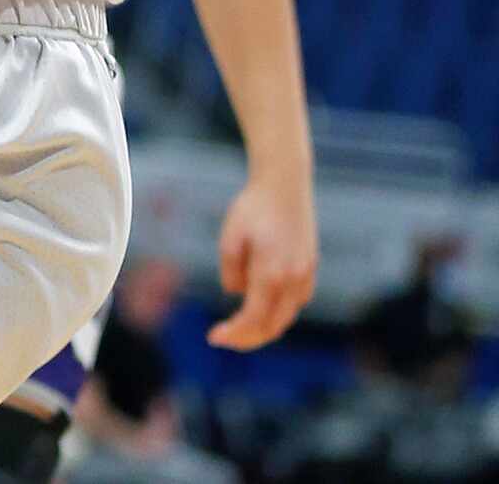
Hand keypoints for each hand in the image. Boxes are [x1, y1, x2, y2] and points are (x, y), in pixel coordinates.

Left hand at [206, 174, 317, 348]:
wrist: (285, 186)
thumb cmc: (253, 208)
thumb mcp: (230, 237)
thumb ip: (231, 270)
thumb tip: (236, 293)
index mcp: (272, 274)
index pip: (253, 318)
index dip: (234, 334)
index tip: (213, 337)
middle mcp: (294, 281)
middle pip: (272, 326)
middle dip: (247, 338)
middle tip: (223, 338)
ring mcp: (306, 276)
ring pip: (286, 317)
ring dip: (262, 327)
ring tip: (237, 327)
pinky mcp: (310, 270)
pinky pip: (294, 303)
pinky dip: (276, 312)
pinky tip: (259, 307)